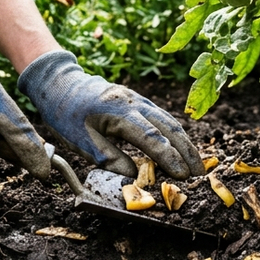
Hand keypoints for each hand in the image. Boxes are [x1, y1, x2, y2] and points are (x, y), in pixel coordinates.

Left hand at [18, 51, 202, 178]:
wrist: (61, 83)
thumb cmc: (66, 113)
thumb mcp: (80, 140)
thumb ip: (108, 158)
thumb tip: (133, 176)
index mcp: (119, 113)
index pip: (151, 138)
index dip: (169, 158)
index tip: (182, 176)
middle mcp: (134, 103)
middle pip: (169, 127)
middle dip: (186, 152)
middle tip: (199, 175)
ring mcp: (138, 99)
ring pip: (169, 120)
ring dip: (185, 142)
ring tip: (196, 164)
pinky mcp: (138, 100)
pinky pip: (162, 116)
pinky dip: (176, 133)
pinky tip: (182, 145)